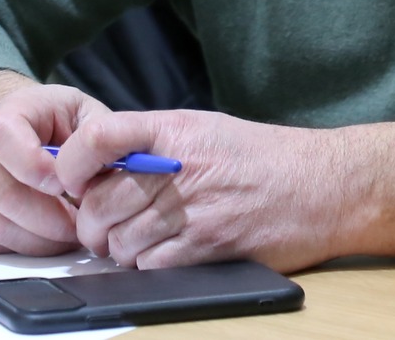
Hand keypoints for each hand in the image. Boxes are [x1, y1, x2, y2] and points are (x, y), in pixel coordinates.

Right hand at [0, 78, 117, 255]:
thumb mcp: (85, 115)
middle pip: (1, 193)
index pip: (3, 135)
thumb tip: (98, 175)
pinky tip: (43, 237)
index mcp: (6, 111)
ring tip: (68, 234)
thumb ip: (95, 138)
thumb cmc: (57, 123)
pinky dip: (17, 248)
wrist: (20, 127)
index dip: (35, 166)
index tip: (67, 186)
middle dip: (48, 219)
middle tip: (79, 226)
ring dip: (38, 239)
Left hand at [54, 109, 353, 272]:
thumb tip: (97, 164)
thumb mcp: (205, 128)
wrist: (324, 186)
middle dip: (90, 221)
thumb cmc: (263, 157)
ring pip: (119, 241)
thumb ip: (153, 141)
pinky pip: (150, 265)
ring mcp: (194, 210)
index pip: (98, 136)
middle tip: (100, 224)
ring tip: (135, 240)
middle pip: (100, 201)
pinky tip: (161, 254)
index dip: (70, 161)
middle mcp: (180, 167)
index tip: (69, 178)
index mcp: (174, 130)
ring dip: (117, 248)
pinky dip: (145, 266)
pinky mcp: (208, 247)